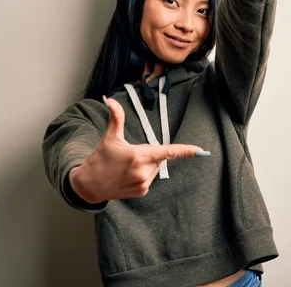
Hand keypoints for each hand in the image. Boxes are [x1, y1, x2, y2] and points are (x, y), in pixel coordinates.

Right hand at [69, 97, 206, 203]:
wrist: (89, 185)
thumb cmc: (100, 158)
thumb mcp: (110, 137)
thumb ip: (116, 117)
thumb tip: (110, 99)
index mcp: (138, 156)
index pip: (167, 151)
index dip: (186, 151)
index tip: (201, 151)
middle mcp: (143, 171)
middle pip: (159, 157)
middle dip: (149, 153)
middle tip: (130, 155)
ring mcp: (143, 184)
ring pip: (155, 168)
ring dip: (147, 165)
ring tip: (127, 166)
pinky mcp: (142, 192)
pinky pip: (150, 179)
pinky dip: (143, 175)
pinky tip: (128, 176)